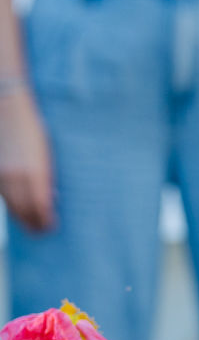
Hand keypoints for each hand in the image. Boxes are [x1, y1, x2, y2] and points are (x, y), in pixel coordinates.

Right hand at [0, 92, 55, 231]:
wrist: (7, 107)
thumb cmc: (33, 127)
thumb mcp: (47, 152)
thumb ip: (48, 176)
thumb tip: (52, 197)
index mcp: (35, 172)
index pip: (40, 207)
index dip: (45, 221)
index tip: (53, 227)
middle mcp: (17, 176)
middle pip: (25, 210)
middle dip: (35, 224)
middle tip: (44, 232)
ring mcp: (2, 174)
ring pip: (11, 205)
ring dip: (22, 218)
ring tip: (32, 225)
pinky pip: (3, 195)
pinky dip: (11, 204)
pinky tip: (18, 209)